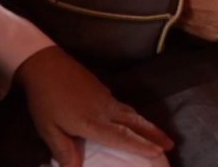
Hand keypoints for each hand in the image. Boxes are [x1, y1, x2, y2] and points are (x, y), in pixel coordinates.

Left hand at [17, 46, 173, 166]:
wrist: (47, 65)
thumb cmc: (45, 100)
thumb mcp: (48, 129)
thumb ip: (64, 150)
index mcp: (92, 122)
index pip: (121, 136)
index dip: (140, 145)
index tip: (158, 151)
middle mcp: (105, 110)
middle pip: (135, 123)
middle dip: (154, 134)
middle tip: (172, 144)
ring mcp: (106, 98)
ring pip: (133, 113)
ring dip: (149, 124)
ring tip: (161, 133)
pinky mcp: (104, 90)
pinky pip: (125, 106)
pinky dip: (136, 115)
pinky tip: (136, 119)